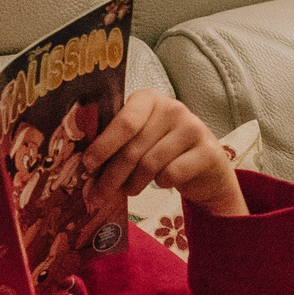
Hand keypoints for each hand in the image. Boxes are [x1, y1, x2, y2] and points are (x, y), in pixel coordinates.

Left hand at [83, 91, 246, 215]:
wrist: (207, 168)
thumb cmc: (164, 151)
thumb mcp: (141, 139)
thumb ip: (118, 143)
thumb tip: (86, 168)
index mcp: (149, 99)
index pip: (124, 122)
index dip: (103, 145)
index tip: (87, 165)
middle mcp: (173, 108)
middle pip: (133, 148)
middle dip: (111, 176)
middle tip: (97, 195)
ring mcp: (193, 128)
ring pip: (150, 164)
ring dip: (133, 183)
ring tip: (129, 190)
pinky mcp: (208, 151)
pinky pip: (172, 174)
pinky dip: (161, 184)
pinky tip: (161, 182)